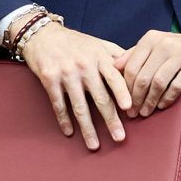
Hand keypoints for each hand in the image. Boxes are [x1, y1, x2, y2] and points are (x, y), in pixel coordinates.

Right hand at [18, 20, 132, 149]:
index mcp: (98, 56)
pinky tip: (70, 132)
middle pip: (100, 97)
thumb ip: (118, 56)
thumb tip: (138, 68)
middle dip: (110, 120)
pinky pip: (59, 104)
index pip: (114, 77)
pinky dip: (64, 120)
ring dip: (88, 128)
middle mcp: (83, 65)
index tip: (129, 109)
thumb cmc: (75, 42)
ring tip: (94, 145)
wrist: (42, 35)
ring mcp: (66, 73)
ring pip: (79, 106)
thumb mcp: (98, 43)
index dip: (122, 93)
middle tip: (119, 138)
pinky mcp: (49, 80)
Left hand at [112, 30, 180, 117]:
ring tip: (145, 112)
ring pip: (158, 83)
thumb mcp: (156, 46)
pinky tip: (161, 106)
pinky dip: (167, 99)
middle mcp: (164, 44)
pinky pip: (176, 85)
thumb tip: (114, 66)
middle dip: (136, 98)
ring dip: (150, 101)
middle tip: (133, 112)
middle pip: (143, 76)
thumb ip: (135, 54)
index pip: (131, 66)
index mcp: (150, 39)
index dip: (125, 87)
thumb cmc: (179, 50)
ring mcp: (180, 53)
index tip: (123, 102)